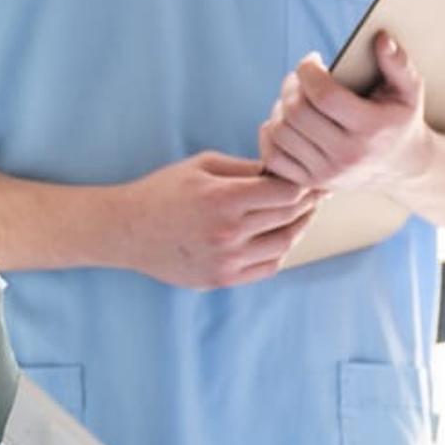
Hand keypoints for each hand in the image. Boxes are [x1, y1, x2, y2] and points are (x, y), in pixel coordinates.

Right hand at [118, 151, 318, 289]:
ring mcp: (226, 260)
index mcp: (223, 199)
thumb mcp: (202, 165)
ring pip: (284, 245)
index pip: (286, 193)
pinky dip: (281, 251)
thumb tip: (285, 171)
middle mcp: (228, 232)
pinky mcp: (222, 279)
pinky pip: (268, 267)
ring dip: (299, 228)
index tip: (312, 176)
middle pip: (289, 217)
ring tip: (302, 214)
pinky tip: (280, 236)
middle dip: (308, 202)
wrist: (126, 230)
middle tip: (318, 192)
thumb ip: (246, 168)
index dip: (305, 183)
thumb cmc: (164, 191)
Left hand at [256, 35, 429, 194]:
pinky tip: (287, 121)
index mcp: (370, 129)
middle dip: (291, 86)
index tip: (313, 60)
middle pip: (297, 113)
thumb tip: (381, 38)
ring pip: (280, 132)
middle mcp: (347, 155)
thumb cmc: (400, 120)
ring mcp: (327, 173)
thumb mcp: (409, 91)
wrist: (401, 168)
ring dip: (280, 107)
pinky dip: (271, 134)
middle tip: (301, 77)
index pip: (324, 96)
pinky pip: (273, 156)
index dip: (308, 71)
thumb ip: (398, 63)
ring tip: (295, 98)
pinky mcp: (311, 183)